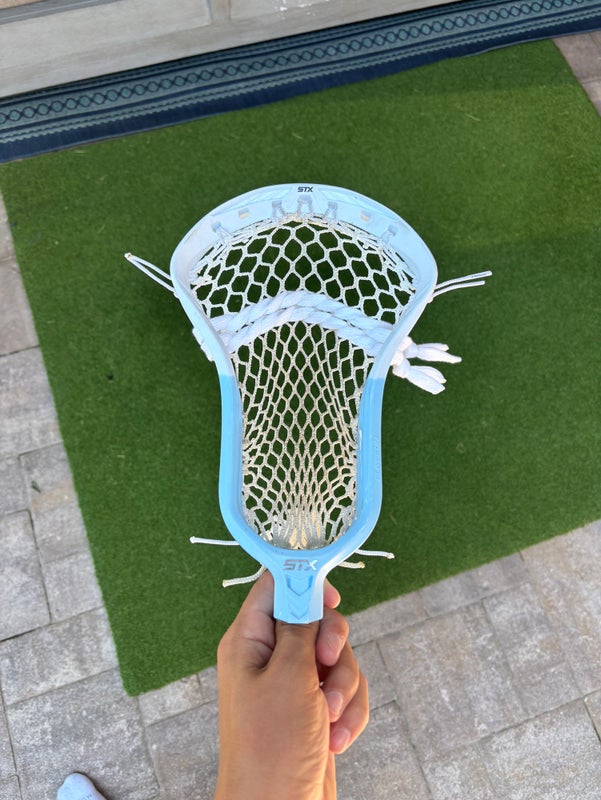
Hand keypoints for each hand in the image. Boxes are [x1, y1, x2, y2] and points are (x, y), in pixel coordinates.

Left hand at [213, 571, 368, 799]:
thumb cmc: (272, 747)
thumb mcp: (289, 676)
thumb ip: (300, 626)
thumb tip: (305, 585)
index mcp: (248, 641)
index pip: (275, 587)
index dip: (305, 581)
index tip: (331, 597)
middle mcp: (269, 658)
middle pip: (315, 620)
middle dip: (333, 645)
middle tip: (328, 664)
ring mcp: (294, 685)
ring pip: (337, 658)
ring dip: (344, 688)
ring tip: (329, 719)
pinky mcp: (315, 710)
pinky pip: (345, 691)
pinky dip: (349, 713)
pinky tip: (337, 739)